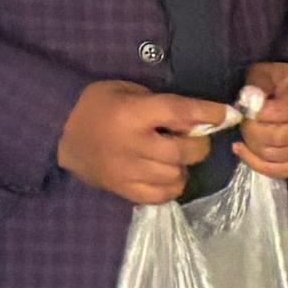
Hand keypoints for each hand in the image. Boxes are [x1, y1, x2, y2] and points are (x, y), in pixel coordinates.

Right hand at [58, 79, 244, 204]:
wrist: (60, 132)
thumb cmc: (98, 105)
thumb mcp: (128, 91)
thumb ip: (161, 105)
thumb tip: (200, 120)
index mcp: (132, 114)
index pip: (179, 113)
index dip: (208, 113)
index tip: (227, 114)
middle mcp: (131, 145)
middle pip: (182, 152)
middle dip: (198, 145)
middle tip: (193, 139)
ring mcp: (127, 172)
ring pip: (175, 176)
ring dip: (183, 166)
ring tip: (173, 157)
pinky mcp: (124, 191)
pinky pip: (161, 196)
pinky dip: (171, 186)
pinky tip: (165, 174)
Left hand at [233, 61, 287, 180]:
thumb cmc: (284, 83)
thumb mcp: (268, 73)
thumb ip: (257, 84)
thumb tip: (248, 100)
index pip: (282, 113)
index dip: (258, 113)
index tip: (247, 107)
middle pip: (277, 138)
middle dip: (252, 131)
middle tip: (244, 121)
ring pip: (275, 156)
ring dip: (252, 146)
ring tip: (246, 133)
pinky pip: (279, 172)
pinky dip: (256, 164)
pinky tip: (243, 150)